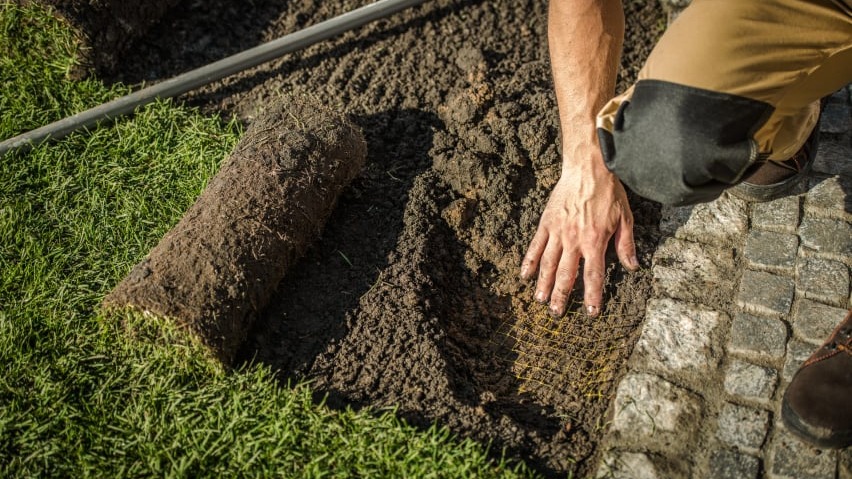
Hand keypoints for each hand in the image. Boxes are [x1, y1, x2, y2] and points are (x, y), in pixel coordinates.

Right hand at [520, 163, 637, 317]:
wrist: (588, 168)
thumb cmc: (609, 192)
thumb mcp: (625, 218)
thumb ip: (626, 244)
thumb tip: (632, 266)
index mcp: (595, 241)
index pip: (593, 275)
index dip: (592, 296)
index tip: (591, 312)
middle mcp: (574, 240)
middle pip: (566, 275)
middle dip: (561, 296)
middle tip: (557, 313)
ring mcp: (557, 232)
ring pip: (548, 263)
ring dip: (543, 284)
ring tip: (540, 300)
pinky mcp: (546, 223)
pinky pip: (535, 245)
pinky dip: (529, 261)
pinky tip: (525, 275)